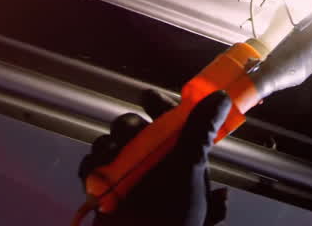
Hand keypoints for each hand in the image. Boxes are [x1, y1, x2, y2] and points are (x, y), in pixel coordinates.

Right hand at [78, 90, 231, 225]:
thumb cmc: (174, 220)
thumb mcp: (191, 171)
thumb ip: (202, 132)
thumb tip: (220, 98)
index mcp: (179, 156)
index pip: (170, 120)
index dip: (160, 105)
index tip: (149, 98)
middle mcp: (152, 163)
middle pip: (135, 127)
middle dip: (128, 125)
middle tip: (129, 134)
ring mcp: (128, 176)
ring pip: (110, 144)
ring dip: (107, 144)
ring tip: (111, 154)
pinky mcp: (104, 191)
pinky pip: (91, 168)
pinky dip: (90, 166)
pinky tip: (97, 171)